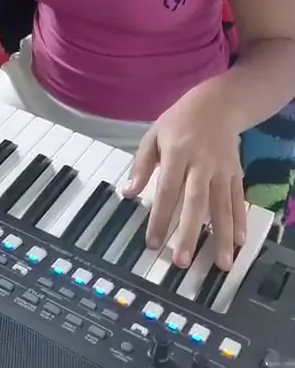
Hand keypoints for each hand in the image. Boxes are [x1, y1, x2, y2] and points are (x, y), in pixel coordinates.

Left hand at [123, 89, 245, 270]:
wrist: (217, 104)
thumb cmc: (179, 121)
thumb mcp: (153, 135)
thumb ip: (141, 165)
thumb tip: (128, 192)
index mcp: (176, 154)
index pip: (166, 190)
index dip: (160, 217)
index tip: (153, 243)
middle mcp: (201, 164)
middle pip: (195, 202)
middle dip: (189, 233)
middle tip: (183, 261)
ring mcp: (221, 169)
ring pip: (221, 205)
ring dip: (221, 235)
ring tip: (221, 264)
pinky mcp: (236, 172)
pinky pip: (237, 199)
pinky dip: (240, 221)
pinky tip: (238, 242)